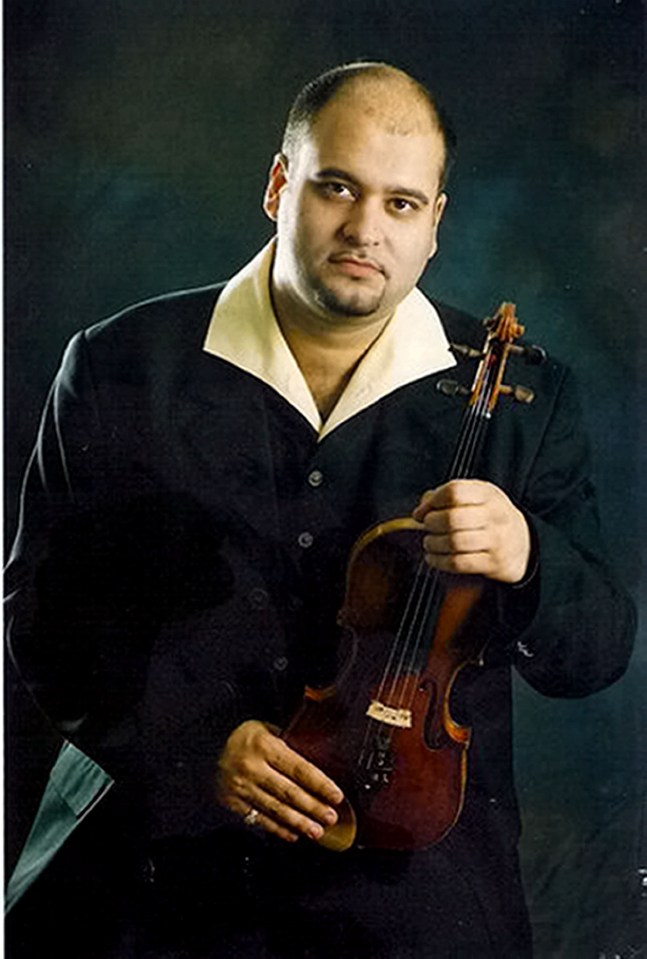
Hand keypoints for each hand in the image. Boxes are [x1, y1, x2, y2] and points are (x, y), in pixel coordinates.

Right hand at [215, 719, 343, 842]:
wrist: (206, 745)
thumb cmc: (244, 737)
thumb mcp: (267, 730)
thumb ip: (290, 744)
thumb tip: (322, 761)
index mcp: (264, 745)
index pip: (298, 768)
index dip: (320, 784)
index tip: (336, 795)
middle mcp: (251, 767)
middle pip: (289, 792)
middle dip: (313, 807)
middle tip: (330, 817)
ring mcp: (241, 787)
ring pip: (276, 809)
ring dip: (299, 822)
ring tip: (316, 831)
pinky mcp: (232, 802)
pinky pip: (259, 819)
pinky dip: (278, 828)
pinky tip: (292, 834)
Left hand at [412, 479, 530, 583]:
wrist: (525, 543)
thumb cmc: (492, 518)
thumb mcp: (478, 497)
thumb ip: (449, 496)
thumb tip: (423, 507)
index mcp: (488, 494)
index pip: (455, 491)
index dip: (432, 502)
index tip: (422, 511)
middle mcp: (494, 515)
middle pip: (453, 518)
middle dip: (432, 523)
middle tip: (427, 527)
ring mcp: (496, 540)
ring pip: (454, 542)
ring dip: (433, 544)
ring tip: (429, 543)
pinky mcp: (493, 563)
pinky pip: (459, 563)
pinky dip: (439, 562)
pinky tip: (434, 558)